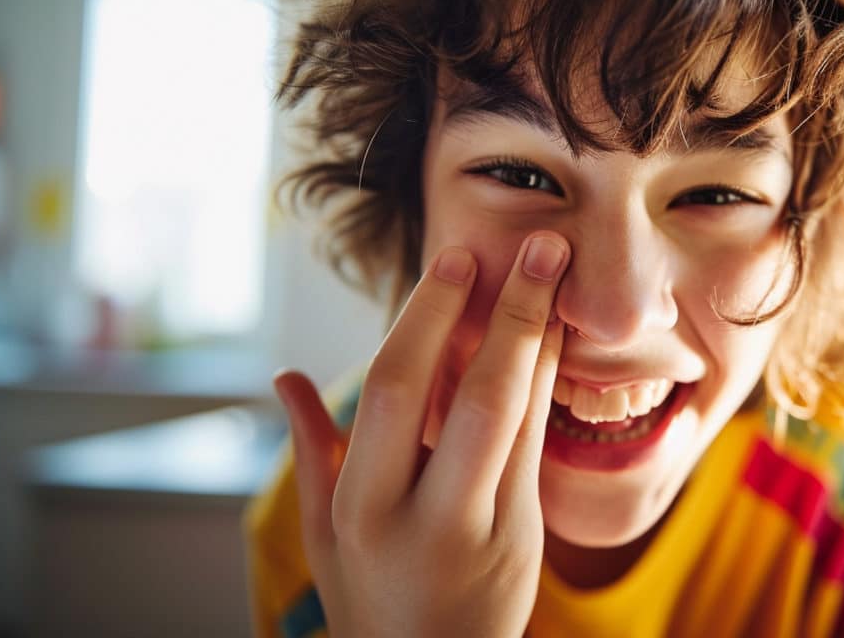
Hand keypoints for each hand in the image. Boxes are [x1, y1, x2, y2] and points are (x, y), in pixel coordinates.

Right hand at [274, 232, 569, 637]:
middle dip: (511, 313)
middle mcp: (426, 516)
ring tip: (557, 270)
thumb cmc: (368, 597)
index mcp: (361, 507)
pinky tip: (555, 332)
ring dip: (542, 336)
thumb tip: (286, 377)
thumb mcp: (324, 533)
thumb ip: (312, 451)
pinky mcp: (527, 535)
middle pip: (478, 398)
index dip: (429, 316)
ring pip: (521, 417)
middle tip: (539, 245)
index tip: (457, 257)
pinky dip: (546, 380)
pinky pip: (538, 442)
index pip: (396, 391)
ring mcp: (487, 529)